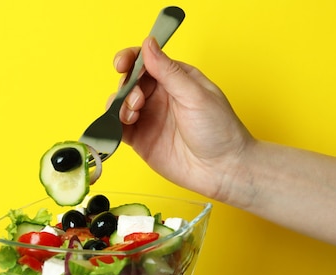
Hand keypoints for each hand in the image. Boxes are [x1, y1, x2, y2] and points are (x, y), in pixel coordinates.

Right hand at [113, 37, 253, 200]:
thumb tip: (148, 43)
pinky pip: (119, 128)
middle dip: (127, 87)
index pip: (146, 61)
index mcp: (175, 79)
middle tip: (138, 100)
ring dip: (120, 106)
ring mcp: (149, 118)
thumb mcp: (195, 95)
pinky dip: (113, 125)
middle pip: (129, 82)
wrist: (222, 169)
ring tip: (134, 115)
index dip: (130, 59)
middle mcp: (160, 96)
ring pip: (120, 104)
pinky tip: (119, 126)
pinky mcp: (141, 140)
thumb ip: (168, 71)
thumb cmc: (219, 130)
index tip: (121, 64)